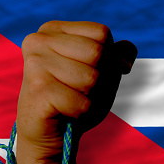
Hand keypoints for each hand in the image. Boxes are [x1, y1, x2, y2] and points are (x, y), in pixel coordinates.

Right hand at [16, 21, 136, 160]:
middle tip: (81, 91)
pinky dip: (82, 112)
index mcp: (53, 29)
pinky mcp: (38, 89)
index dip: (109, 58)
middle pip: (98, 52)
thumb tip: (128, 49)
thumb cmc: (75, 99)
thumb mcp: (102, 74)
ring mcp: (35, 63)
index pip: (102, 33)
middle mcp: (39, 40)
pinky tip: (65, 112)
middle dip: (100, 79)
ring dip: (90, 97)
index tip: (92, 72)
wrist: (49, 134)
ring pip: (91, 78)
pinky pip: (82, 102)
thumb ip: (117, 57)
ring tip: (72, 101)